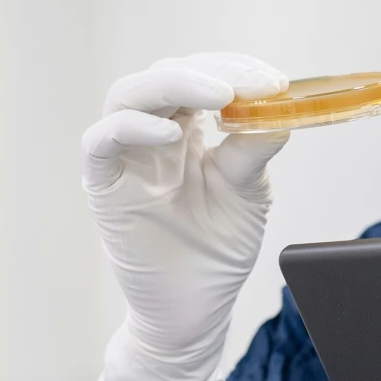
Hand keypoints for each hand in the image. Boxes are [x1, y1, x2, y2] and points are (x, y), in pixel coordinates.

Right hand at [83, 53, 288, 380]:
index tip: (274, 80)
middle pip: (166, 76)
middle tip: (252, 83)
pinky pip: (102, 141)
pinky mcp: (104, 186)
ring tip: (220, 96)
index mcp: (189, 130)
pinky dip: (133, 128)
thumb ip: (254, 148)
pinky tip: (171, 135)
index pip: (203, 77)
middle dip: (211, 71)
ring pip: (129, 95)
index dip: (236, 69)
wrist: (195, 311)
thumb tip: (278, 108)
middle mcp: (152, 135)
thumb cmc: (218, 250)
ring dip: (175, 86)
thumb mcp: (249, 191)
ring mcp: (125, 157)